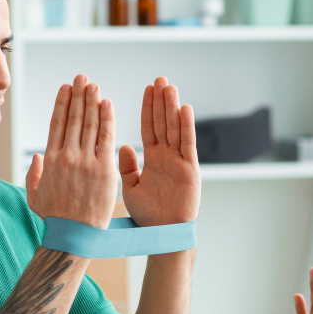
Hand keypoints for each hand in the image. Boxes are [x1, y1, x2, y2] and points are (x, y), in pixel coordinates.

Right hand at [26, 75, 117, 228]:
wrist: (73, 236)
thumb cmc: (55, 219)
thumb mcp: (34, 196)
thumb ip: (34, 174)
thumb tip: (37, 157)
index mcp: (50, 160)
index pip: (56, 123)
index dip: (62, 103)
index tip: (66, 88)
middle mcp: (67, 156)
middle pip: (74, 118)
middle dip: (78, 95)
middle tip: (82, 78)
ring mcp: (86, 161)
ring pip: (90, 123)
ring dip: (92, 101)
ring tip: (94, 85)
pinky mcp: (104, 169)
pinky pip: (107, 138)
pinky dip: (107, 119)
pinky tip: (107, 104)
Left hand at [118, 77, 201, 226]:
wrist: (162, 234)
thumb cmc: (147, 215)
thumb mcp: (131, 188)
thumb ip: (127, 167)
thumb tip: (122, 145)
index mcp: (151, 159)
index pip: (149, 128)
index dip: (148, 108)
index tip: (146, 89)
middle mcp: (166, 156)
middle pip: (163, 123)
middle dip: (161, 101)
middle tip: (159, 79)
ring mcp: (179, 161)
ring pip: (175, 128)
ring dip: (172, 107)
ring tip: (169, 87)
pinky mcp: (189, 169)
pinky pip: (187, 144)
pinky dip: (186, 126)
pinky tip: (184, 108)